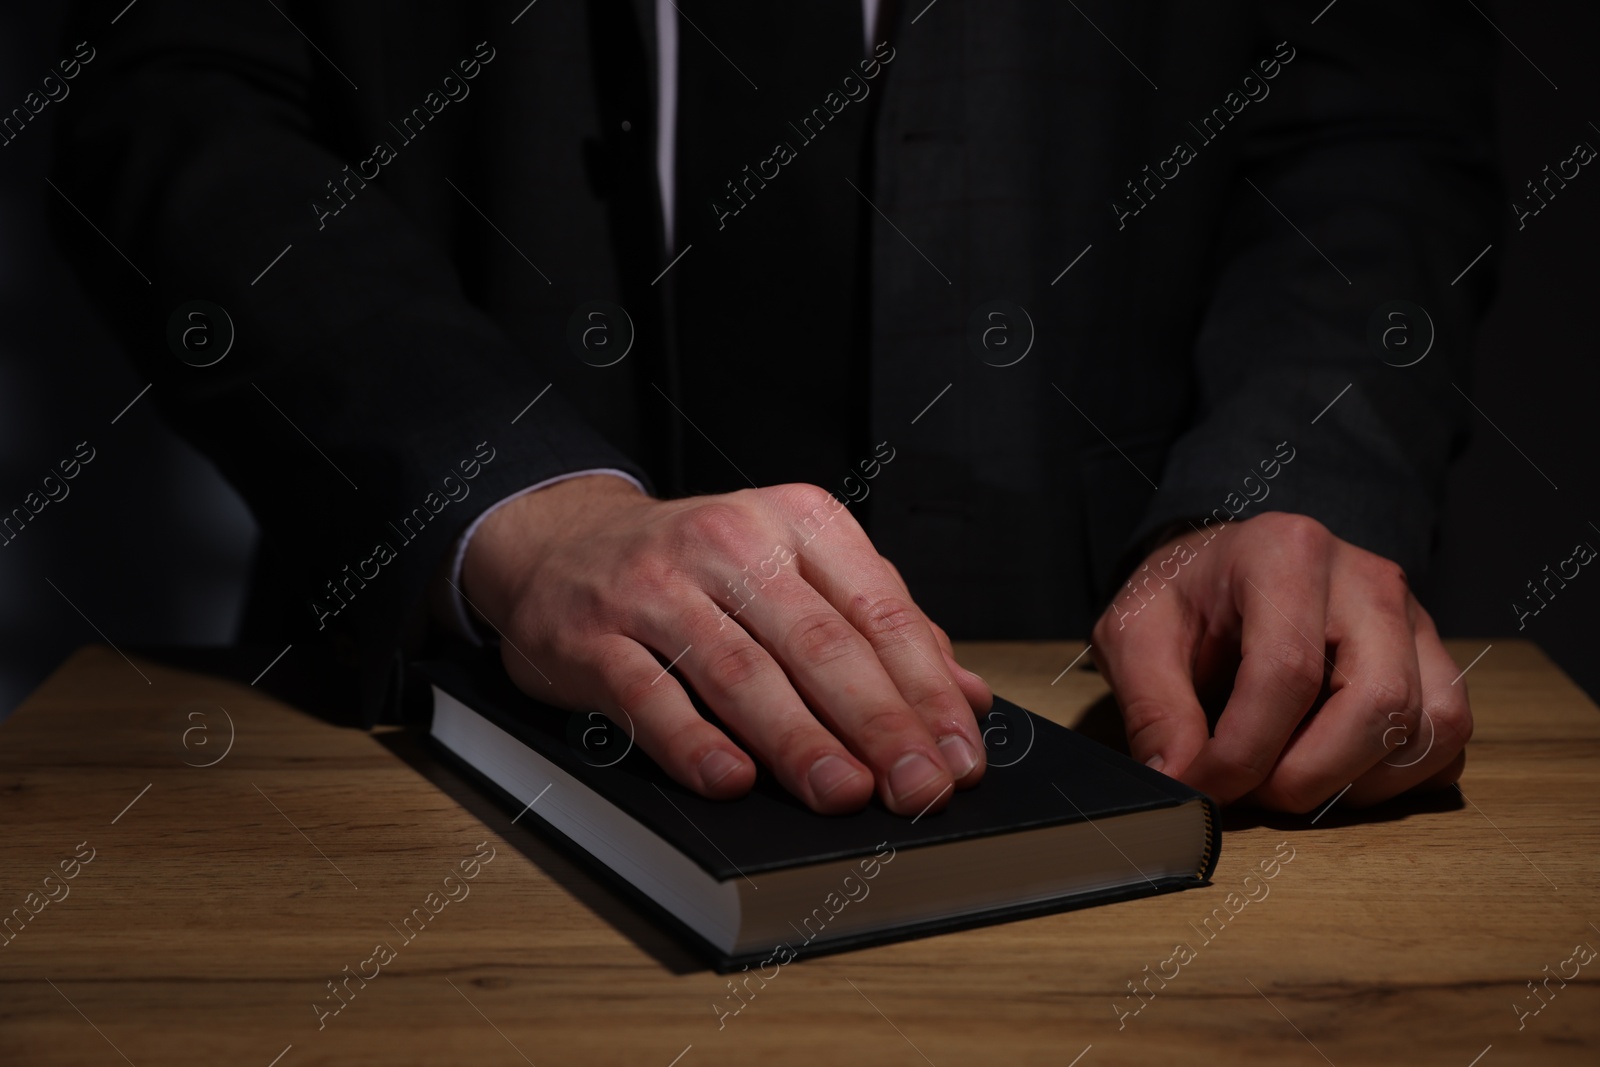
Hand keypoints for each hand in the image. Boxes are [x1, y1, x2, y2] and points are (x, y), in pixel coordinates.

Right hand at [459, 475, 991, 815]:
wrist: (562, 541)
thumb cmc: (696, 568)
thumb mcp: (795, 568)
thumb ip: (878, 626)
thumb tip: (968, 696)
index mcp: (796, 522)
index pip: (877, 609)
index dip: (925, 689)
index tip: (961, 755)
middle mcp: (729, 544)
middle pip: (819, 643)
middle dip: (879, 724)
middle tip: (920, 788)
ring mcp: (655, 588)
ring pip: (740, 671)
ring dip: (798, 740)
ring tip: (845, 793)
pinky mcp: (592, 635)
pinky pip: (649, 694)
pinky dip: (693, 741)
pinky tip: (732, 780)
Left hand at [1090, 512, 1470, 811]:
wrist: (1226, 570)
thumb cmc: (1185, 598)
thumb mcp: (1135, 633)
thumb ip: (1152, 705)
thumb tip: (1179, 780)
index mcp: (1288, 553)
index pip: (1288, 673)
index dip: (1243, 752)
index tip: (1203, 788)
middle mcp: (1369, 580)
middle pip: (1378, 703)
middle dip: (1308, 776)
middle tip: (1250, 790)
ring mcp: (1414, 621)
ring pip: (1429, 728)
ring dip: (1355, 783)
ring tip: (1286, 777)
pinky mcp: (1434, 662)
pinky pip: (1446, 742)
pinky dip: (1395, 779)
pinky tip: (1331, 770)